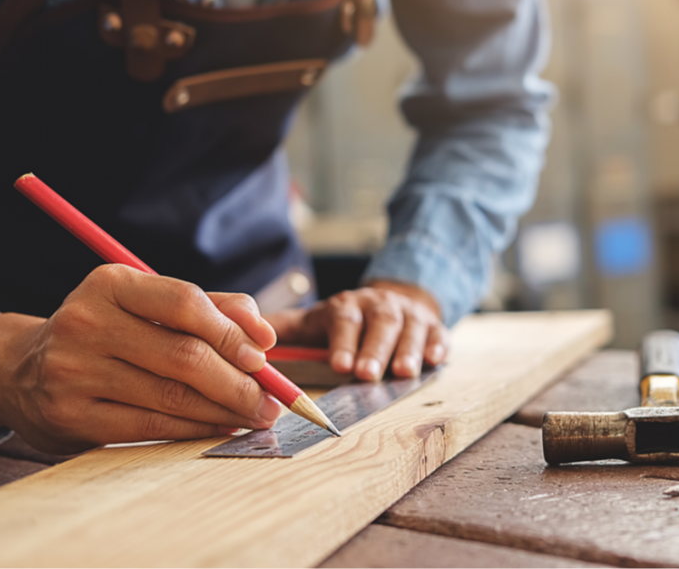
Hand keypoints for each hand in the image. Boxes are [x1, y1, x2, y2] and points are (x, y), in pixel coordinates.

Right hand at [0, 265, 282, 453]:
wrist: (25, 370)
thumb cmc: (112, 332)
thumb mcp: (149, 304)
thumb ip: (212, 308)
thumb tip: (264, 336)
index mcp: (111, 284)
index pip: (185, 303)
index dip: (232, 331)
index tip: (264, 355)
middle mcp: (87, 323)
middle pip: (184, 355)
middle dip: (239, 382)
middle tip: (272, 399)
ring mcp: (74, 371)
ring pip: (172, 396)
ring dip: (225, 410)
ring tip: (255, 415)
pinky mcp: (71, 416)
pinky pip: (150, 426)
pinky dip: (195, 429)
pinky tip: (221, 427)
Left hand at [265, 281, 447, 380]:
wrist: (391, 303)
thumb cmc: (345, 322)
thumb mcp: (315, 322)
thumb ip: (283, 330)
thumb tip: (240, 336)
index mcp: (347, 306)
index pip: (344, 319)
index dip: (343, 341)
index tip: (338, 365)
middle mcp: (379, 306)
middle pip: (379, 323)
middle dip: (373, 349)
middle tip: (366, 375)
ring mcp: (409, 316)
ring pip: (410, 329)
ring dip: (406, 350)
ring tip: (403, 373)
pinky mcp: (433, 327)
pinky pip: (438, 334)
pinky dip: (437, 347)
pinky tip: (434, 360)